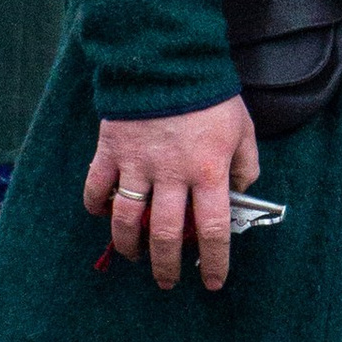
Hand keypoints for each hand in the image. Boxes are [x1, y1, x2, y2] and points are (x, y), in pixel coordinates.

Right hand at [86, 100, 259, 290]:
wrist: (168, 58)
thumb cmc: (210, 95)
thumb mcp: (243, 129)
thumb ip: (246, 165)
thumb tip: (240, 193)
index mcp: (208, 171)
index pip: (212, 229)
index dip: (214, 261)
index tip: (214, 282)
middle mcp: (171, 175)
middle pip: (164, 234)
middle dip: (166, 266)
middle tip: (168, 282)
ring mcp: (136, 164)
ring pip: (126, 219)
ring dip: (129, 245)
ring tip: (134, 257)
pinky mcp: (110, 150)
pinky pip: (96, 187)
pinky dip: (96, 206)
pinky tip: (102, 214)